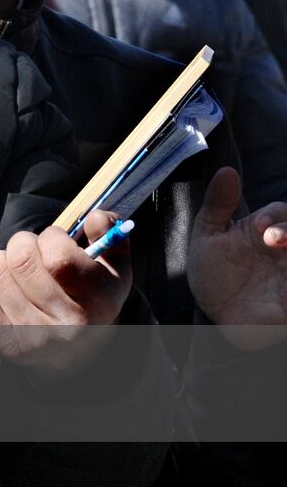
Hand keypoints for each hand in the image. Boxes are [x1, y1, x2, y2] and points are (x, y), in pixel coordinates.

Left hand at [0, 210, 131, 373]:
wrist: (80, 350)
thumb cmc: (92, 296)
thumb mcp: (113, 266)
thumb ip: (109, 235)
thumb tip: (96, 217)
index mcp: (97, 302)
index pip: (57, 257)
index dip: (52, 238)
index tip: (56, 242)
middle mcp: (67, 326)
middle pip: (20, 259)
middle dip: (23, 243)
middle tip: (34, 253)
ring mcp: (34, 338)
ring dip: (3, 262)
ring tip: (19, 272)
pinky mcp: (7, 345)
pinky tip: (6, 292)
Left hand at [188, 167, 286, 349]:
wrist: (215, 316)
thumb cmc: (214, 273)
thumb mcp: (208, 237)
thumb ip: (218, 205)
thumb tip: (227, 170)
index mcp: (265, 231)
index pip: (282, 212)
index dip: (276, 216)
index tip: (258, 227)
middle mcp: (285, 250)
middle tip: (272, 239)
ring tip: (278, 245)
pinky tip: (285, 289)